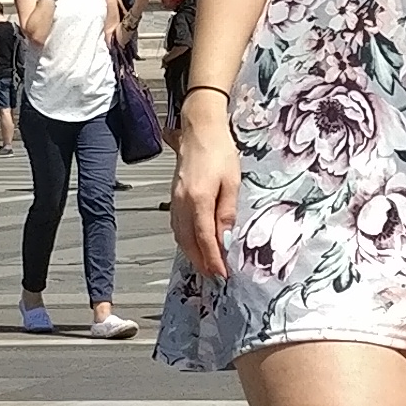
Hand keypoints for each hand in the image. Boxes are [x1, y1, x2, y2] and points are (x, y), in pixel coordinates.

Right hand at [170, 109, 240, 279]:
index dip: (213, 259)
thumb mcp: (232, 182)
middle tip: (215, 275)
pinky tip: (195, 244)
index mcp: (198, 199)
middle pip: (188, 242)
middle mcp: (182, 203)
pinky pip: (176, 226)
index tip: (221, 273)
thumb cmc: (219, 151)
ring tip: (207, 264)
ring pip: (180, 236)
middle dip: (201, 262)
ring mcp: (174, 200)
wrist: (200, 130)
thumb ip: (227, 213)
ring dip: (192, 253)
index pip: (204, 238)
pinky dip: (185, 240)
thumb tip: (225, 238)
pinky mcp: (173, 197)